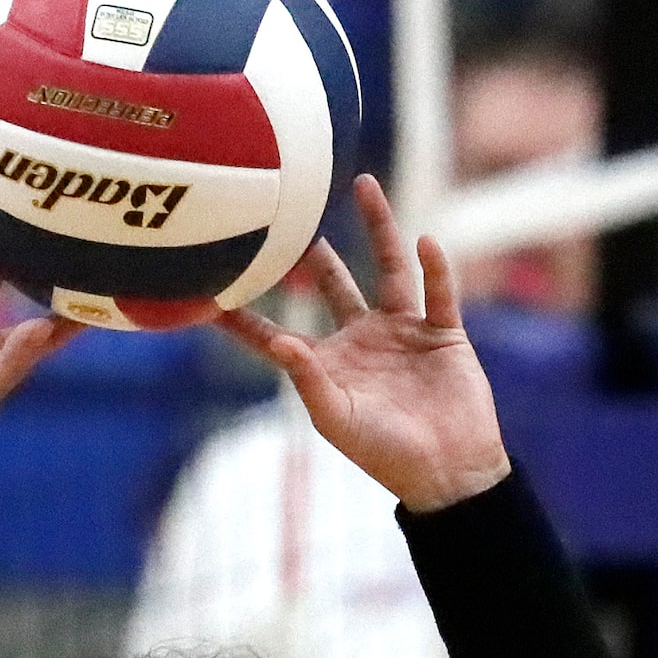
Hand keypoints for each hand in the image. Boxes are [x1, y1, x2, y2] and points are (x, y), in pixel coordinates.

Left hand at [217, 175, 509, 512]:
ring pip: (389, 269)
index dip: (244, 319)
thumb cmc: (386, 454)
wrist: (449, 471)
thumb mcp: (337, 419)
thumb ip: (308, 380)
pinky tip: (424, 239)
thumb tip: (281, 342)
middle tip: (293, 213)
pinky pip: (438, 291)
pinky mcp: (443, 333)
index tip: (208, 295)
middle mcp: (362, 340)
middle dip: (315, 254)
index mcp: (329, 364)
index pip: (276, 334)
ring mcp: (403, 332)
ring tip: (364, 186)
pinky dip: (436, 266)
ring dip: (380, 229)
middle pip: (334, 285)